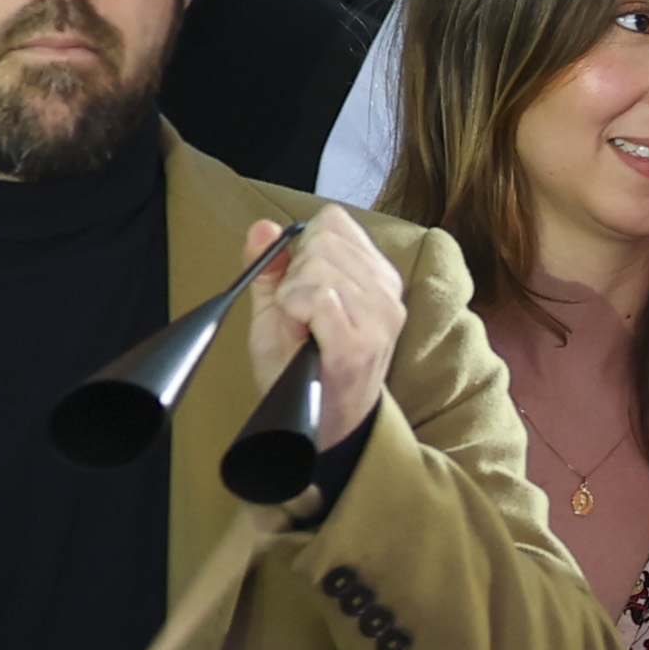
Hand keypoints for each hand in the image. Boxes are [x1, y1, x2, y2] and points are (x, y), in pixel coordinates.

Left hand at [238, 214, 406, 449]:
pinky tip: (303, 334)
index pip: (334, 222)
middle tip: (302, 315)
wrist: (323, 427)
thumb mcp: (281, 309)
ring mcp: (378, 316)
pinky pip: (314, 295)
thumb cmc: (306, 368)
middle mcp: (386, 292)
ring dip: (293, 296)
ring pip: (316, 264)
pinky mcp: (359, 341)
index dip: (305, 246)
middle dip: (296, 272)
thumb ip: (271, 266)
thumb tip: (262, 227)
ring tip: (304, 328)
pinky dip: (294, 311)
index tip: (301, 284)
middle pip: (322, 239)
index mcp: (376, 277)